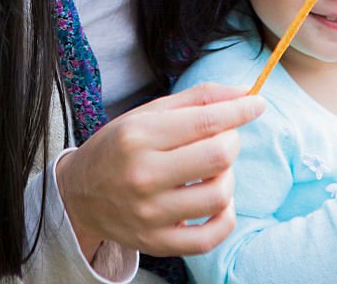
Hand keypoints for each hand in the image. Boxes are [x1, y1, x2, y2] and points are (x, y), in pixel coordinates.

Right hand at [55, 83, 264, 261]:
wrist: (79, 195)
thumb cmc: (120, 146)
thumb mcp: (148, 113)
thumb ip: (197, 99)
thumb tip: (245, 92)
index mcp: (139, 136)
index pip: (205, 121)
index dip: (240, 110)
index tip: (257, 103)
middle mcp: (143, 175)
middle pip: (218, 156)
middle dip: (232, 140)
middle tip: (223, 137)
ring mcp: (150, 214)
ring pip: (219, 195)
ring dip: (228, 177)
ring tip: (213, 169)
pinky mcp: (157, 243)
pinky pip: (211, 237)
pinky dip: (226, 217)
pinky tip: (216, 201)